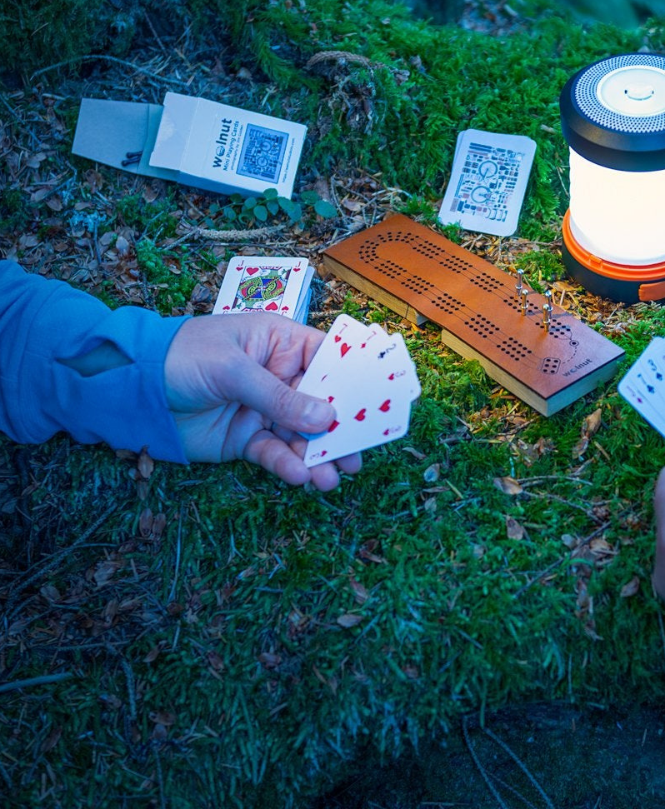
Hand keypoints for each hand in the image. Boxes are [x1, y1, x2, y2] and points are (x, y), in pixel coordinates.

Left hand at [164, 314, 361, 489]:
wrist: (131, 389)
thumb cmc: (182, 356)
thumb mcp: (233, 368)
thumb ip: (279, 396)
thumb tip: (325, 418)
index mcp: (282, 344)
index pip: (330, 360)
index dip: (355, 381)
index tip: (378, 405)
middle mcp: (281, 377)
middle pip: (323, 403)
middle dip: (341, 428)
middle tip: (358, 452)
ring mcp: (265, 411)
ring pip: (303, 435)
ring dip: (319, 456)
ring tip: (331, 476)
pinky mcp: (247, 440)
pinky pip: (276, 453)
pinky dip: (289, 466)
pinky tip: (300, 475)